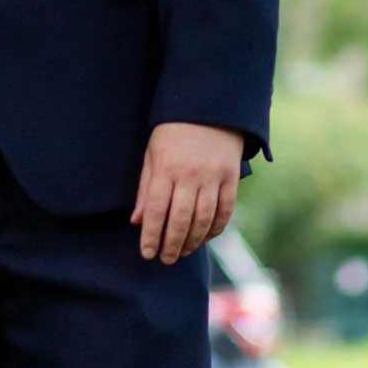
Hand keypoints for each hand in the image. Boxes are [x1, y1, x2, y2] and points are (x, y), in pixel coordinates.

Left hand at [131, 122, 244, 264]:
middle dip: (171, 244)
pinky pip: (225, 210)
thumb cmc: (172, 132)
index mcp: (165, 167)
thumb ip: (145, 188)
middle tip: (166, 259)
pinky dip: (215, 228)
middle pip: (180, 219)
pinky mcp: (231, 177)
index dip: (151, 235)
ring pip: (203, 219)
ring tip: (183, 252)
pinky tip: (205, 237)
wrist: (207, 108)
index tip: (147, 253)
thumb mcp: (152, 154)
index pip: (156, 209)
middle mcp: (189, 174)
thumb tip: (137, 222)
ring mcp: (213, 176)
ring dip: (192, 241)